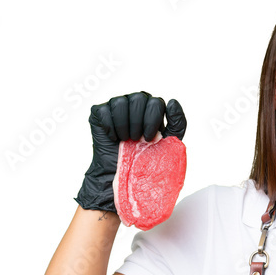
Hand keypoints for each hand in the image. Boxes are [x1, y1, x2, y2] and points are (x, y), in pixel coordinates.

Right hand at [74, 91, 186, 212]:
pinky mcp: (99, 113)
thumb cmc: (147, 159)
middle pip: (139, 98)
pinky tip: (114, 138)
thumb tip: (173, 101)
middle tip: (137, 140)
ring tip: (126, 140)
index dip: (153, 120)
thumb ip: (176, 122)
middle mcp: (134, 103)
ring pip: (120, 102)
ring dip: (125, 124)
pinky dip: (110, 126)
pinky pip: (104, 110)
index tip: (149, 139)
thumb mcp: (168, 142)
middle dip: (139, 122)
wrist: (124, 176)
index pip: (156, 102)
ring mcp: (115, 105)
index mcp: (151, 107)